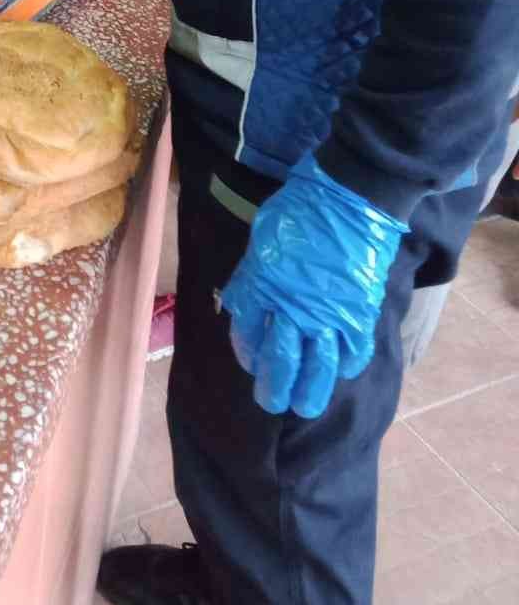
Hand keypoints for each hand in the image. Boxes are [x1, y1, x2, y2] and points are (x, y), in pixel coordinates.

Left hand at [220, 152, 406, 418]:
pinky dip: (348, 365)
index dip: (247, 350)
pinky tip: (341, 373)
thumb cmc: (299, 209)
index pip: (249, 330)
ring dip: (310, 391)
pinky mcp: (360, 313)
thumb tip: (244, 302)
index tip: (251, 362)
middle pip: (280, 359)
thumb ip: (253, 275)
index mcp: (263, 284)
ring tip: (304, 407)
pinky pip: (354, 350)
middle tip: (271, 403)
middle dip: (274, 386)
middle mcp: (293, 306)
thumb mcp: (262, 238)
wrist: (349, 197)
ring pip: (318, 366)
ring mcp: (328, 313)